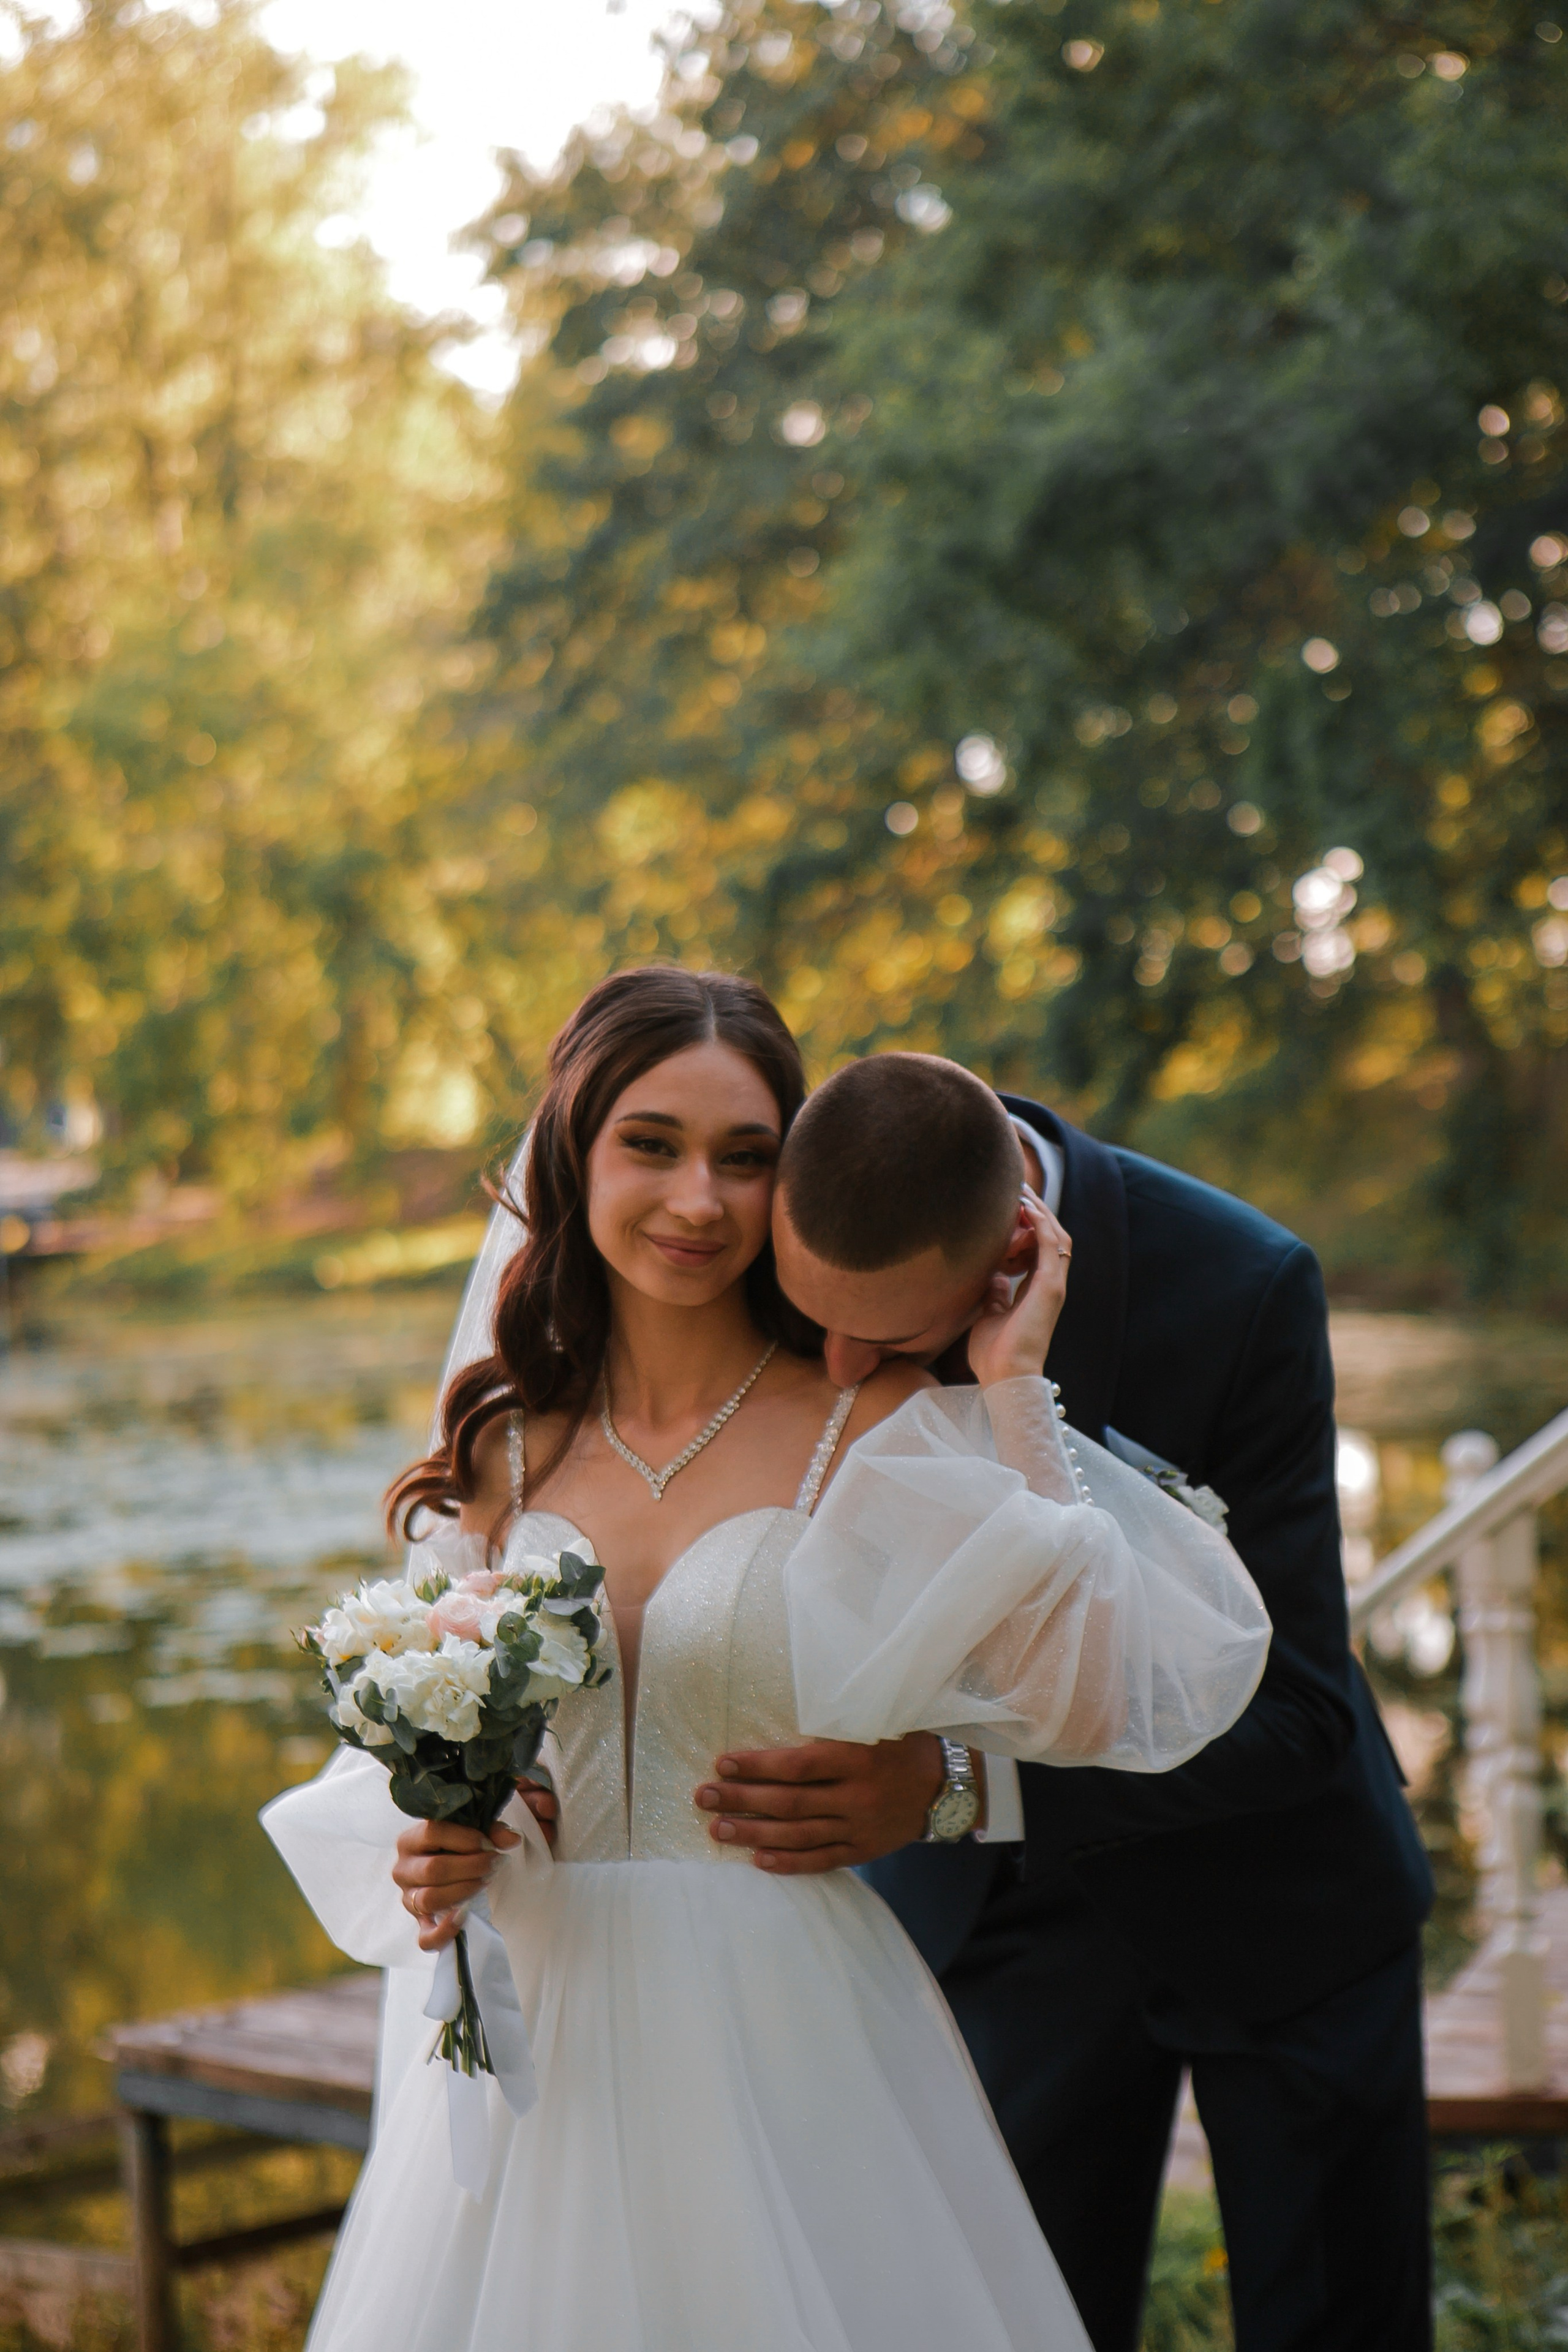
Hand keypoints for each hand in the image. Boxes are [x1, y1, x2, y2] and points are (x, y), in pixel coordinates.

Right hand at [390, 1780, 555, 1950]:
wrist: (451, 1871)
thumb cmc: (459, 1848)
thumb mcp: (473, 1833)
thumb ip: (492, 1832)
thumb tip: (512, 1838)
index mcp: (409, 1840)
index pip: (432, 1833)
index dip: (465, 1839)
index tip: (489, 1844)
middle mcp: (402, 1870)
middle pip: (433, 1869)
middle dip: (471, 1867)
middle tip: (495, 1864)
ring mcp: (408, 1899)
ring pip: (430, 1899)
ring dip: (464, 1891)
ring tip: (486, 1881)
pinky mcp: (419, 1924)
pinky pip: (426, 1938)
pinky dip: (445, 1932)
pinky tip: (464, 1916)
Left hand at [694, 1733, 945, 1873]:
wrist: (946, 1784)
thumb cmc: (900, 1742)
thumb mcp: (872, 1720)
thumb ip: (832, 1723)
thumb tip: (778, 1718)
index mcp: (856, 1757)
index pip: (796, 1765)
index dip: (757, 1766)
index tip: (722, 1764)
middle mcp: (856, 1796)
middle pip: (789, 1803)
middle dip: (742, 1800)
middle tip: (703, 1798)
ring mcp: (860, 1828)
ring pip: (798, 1836)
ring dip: (754, 1833)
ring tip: (719, 1830)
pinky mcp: (863, 1851)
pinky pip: (821, 1861)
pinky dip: (789, 1863)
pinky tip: (758, 1860)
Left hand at [966, 1191, 1071, 1387]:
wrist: (1004, 1377)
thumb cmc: (994, 1353)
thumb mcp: (990, 1313)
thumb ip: (994, 1291)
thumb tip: (990, 1272)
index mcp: (1036, 1290)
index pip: (1037, 1247)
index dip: (1026, 1224)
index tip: (1008, 1204)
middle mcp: (1049, 1284)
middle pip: (1050, 1236)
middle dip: (1035, 1209)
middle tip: (1016, 1187)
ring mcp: (1053, 1284)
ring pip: (1055, 1236)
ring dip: (1039, 1211)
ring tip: (1021, 1190)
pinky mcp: (1051, 1287)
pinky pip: (1051, 1245)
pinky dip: (1040, 1224)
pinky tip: (1025, 1208)